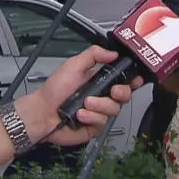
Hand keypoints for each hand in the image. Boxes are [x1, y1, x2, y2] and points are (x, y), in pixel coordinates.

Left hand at [26, 45, 142, 145]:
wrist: (43, 112)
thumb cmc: (54, 90)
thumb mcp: (73, 65)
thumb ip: (93, 55)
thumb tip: (113, 52)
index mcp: (99, 80)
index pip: (122, 79)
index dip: (132, 80)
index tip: (135, 79)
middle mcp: (101, 96)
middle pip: (125, 95)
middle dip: (121, 92)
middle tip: (112, 91)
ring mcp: (99, 111)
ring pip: (114, 109)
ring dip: (99, 105)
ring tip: (84, 103)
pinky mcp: (95, 126)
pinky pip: (103, 121)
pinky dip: (91, 117)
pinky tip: (80, 115)